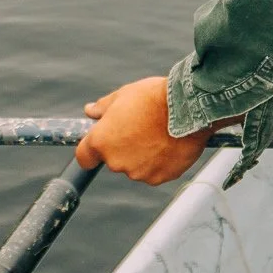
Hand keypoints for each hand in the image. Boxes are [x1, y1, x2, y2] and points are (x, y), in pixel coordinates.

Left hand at [75, 76, 209, 185]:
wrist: (188, 108)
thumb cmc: (154, 98)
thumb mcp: (123, 95)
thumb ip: (103, 108)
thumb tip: (90, 111)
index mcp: (102, 141)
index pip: (84, 157)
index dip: (90, 151)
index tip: (98, 145)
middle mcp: (116, 161)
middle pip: (113, 159)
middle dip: (122, 147)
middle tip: (139, 128)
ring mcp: (138, 172)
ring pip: (135, 166)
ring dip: (142, 155)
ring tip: (158, 134)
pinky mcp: (159, 178)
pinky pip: (154, 171)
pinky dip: (159, 162)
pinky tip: (168, 144)